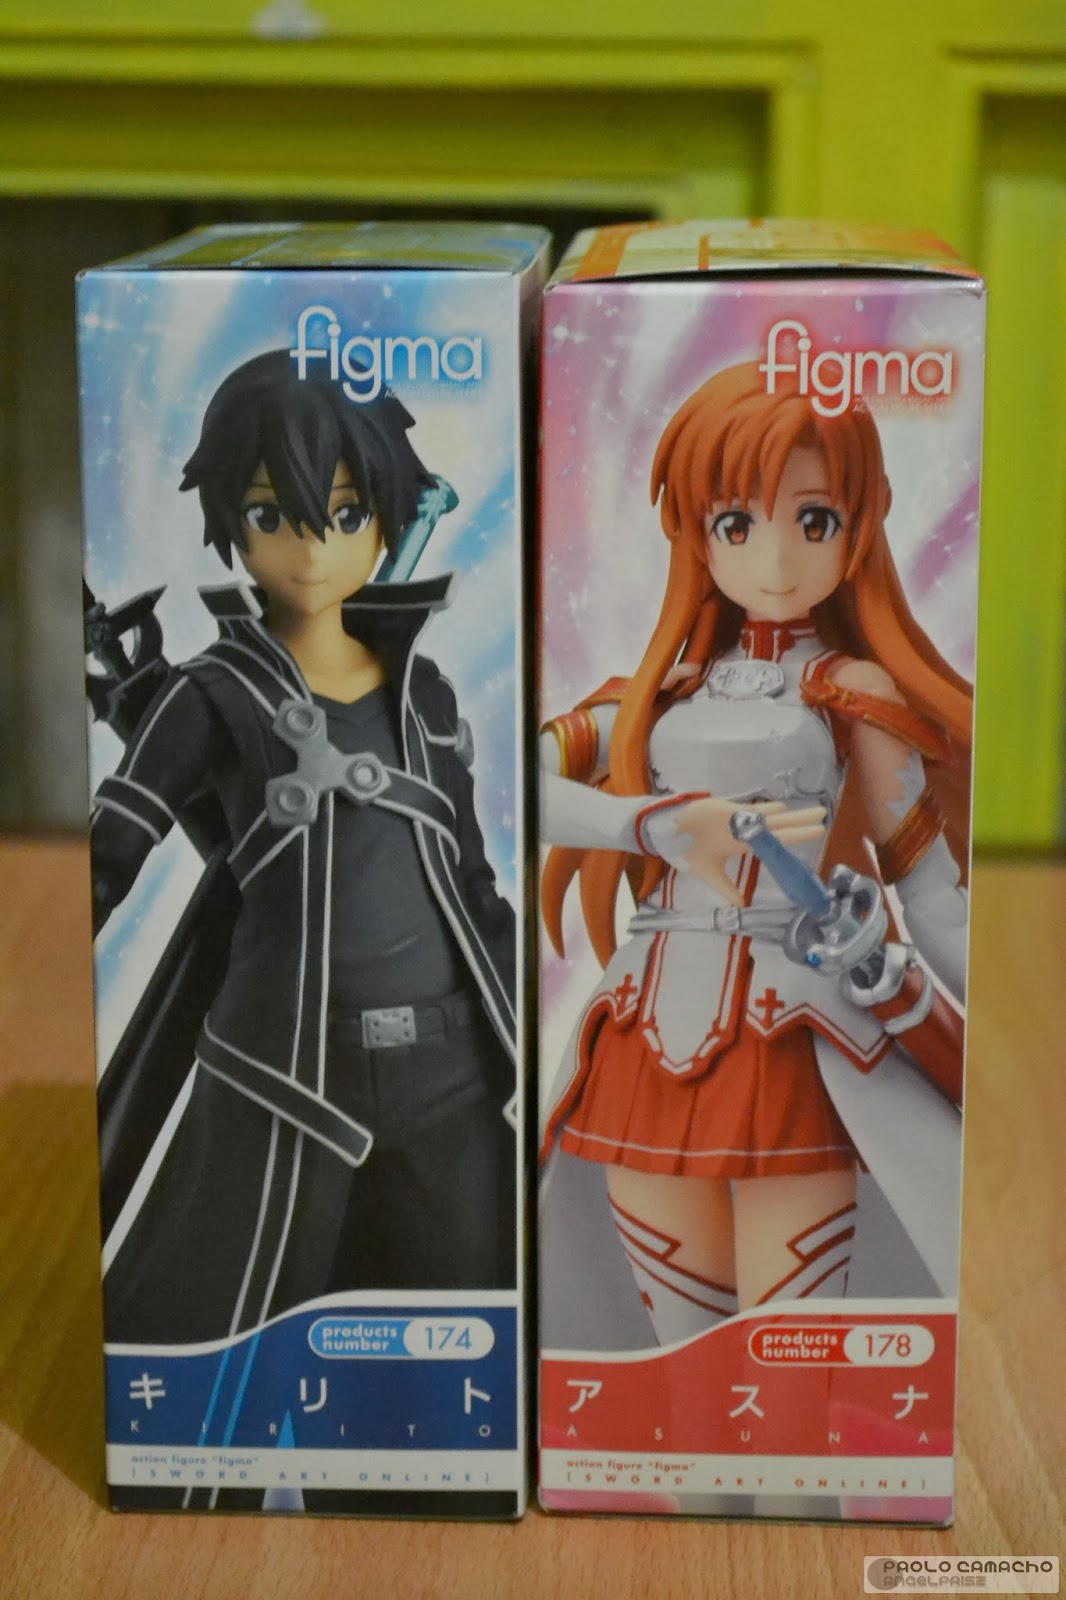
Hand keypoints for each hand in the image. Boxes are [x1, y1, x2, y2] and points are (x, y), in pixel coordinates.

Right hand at [672, 797, 826, 905]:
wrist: (672, 832)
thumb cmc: (691, 848)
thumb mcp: (709, 872)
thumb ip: (726, 887)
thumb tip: (742, 907)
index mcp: (745, 846)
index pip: (776, 845)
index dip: (793, 842)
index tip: (813, 838)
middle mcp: (749, 832)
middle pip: (781, 830)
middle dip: (802, 825)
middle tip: (824, 820)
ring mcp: (741, 820)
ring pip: (772, 818)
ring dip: (793, 816)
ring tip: (817, 811)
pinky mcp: (729, 810)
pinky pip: (751, 811)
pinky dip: (765, 811)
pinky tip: (781, 808)